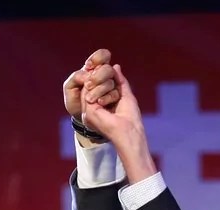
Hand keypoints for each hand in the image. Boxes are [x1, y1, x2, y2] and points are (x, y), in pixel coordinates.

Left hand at [62, 49, 119, 122]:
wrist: (84, 121)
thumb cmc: (75, 103)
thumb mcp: (70, 89)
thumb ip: (75, 78)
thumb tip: (87, 73)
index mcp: (93, 70)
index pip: (102, 55)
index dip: (97, 58)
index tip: (88, 66)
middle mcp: (105, 76)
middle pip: (107, 67)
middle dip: (98, 75)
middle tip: (88, 85)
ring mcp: (113, 86)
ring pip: (112, 80)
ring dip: (101, 88)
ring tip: (91, 99)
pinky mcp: (119, 97)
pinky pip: (117, 92)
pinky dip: (108, 97)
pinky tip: (100, 103)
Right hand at [81, 64, 156, 181]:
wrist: (131, 133)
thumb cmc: (131, 120)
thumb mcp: (126, 95)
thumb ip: (120, 81)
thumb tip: (115, 66)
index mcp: (98, 106)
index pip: (95, 84)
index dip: (102, 74)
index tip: (110, 69)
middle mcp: (90, 109)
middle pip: (90, 82)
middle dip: (102, 75)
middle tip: (111, 74)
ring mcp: (88, 111)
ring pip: (90, 85)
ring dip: (104, 82)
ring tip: (116, 92)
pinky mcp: (89, 112)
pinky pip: (91, 91)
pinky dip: (104, 88)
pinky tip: (114, 96)